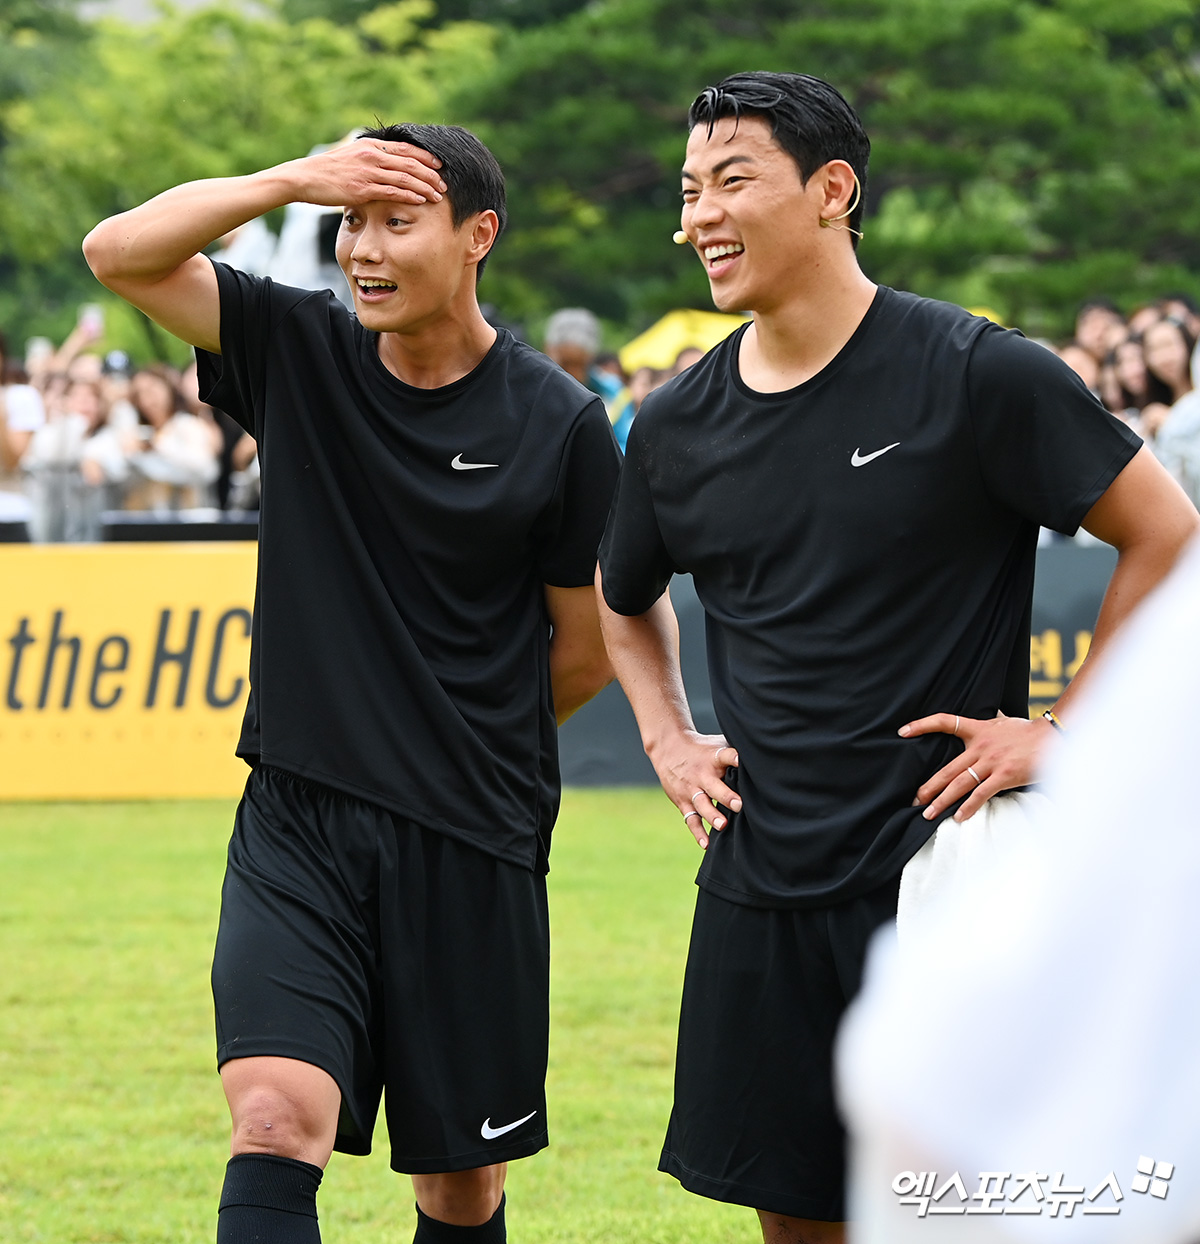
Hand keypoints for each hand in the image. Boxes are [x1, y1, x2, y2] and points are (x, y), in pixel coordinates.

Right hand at [287, 138, 445, 208]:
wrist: (305, 178)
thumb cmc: (329, 171)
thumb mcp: (351, 157)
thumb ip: (370, 158)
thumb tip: (385, 165)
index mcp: (371, 145)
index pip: (406, 149)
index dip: (426, 157)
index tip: (440, 165)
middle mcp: (372, 155)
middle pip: (410, 163)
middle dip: (431, 174)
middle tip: (445, 183)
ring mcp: (367, 172)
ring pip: (405, 178)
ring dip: (425, 186)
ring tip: (439, 195)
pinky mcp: (362, 189)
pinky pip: (392, 192)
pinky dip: (409, 196)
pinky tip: (421, 201)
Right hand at [648, 730, 740, 848]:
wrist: (668, 747)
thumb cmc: (702, 748)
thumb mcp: (717, 744)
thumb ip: (737, 751)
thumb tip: (766, 756)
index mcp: (713, 758)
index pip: (724, 755)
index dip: (733, 758)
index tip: (741, 760)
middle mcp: (702, 775)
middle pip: (714, 786)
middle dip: (726, 796)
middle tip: (738, 805)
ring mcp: (691, 789)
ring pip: (701, 804)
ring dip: (712, 815)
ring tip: (722, 825)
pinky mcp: (682, 802)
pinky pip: (691, 819)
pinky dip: (698, 832)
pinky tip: (706, 844)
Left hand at [899, 710, 1053, 822]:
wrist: (1054, 737)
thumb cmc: (1028, 732)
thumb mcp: (1003, 721)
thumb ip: (989, 722)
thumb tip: (987, 714)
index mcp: (978, 729)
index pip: (945, 722)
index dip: (922, 724)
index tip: (903, 732)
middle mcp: (980, 746)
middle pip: (947, 768)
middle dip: (929, 787)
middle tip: (914, 800)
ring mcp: (992, 762)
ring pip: (960, 783)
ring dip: (942, 800)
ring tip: (928, 814)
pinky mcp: (1005, 775)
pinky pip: (982, 793)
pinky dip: (969, 806)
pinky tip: (958, 817)